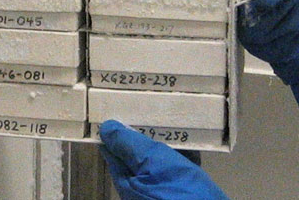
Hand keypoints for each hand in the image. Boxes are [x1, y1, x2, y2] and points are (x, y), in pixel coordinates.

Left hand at [99, 120, 227, 199]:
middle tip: (151, 107)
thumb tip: (106, 128)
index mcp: (126, 181)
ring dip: (165, 140)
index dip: (116, 130)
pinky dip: (183, 153)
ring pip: (158, 159)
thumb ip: (129, 145)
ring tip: (172, 119)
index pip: (113, 150)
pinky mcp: (181, 189)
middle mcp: (139, 186)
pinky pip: (177, 167)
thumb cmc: (178, 191)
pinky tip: (192, 142)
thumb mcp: (151, 163)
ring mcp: (161, 188)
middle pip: (136, 154)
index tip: (122, 108)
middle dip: (143, 132)